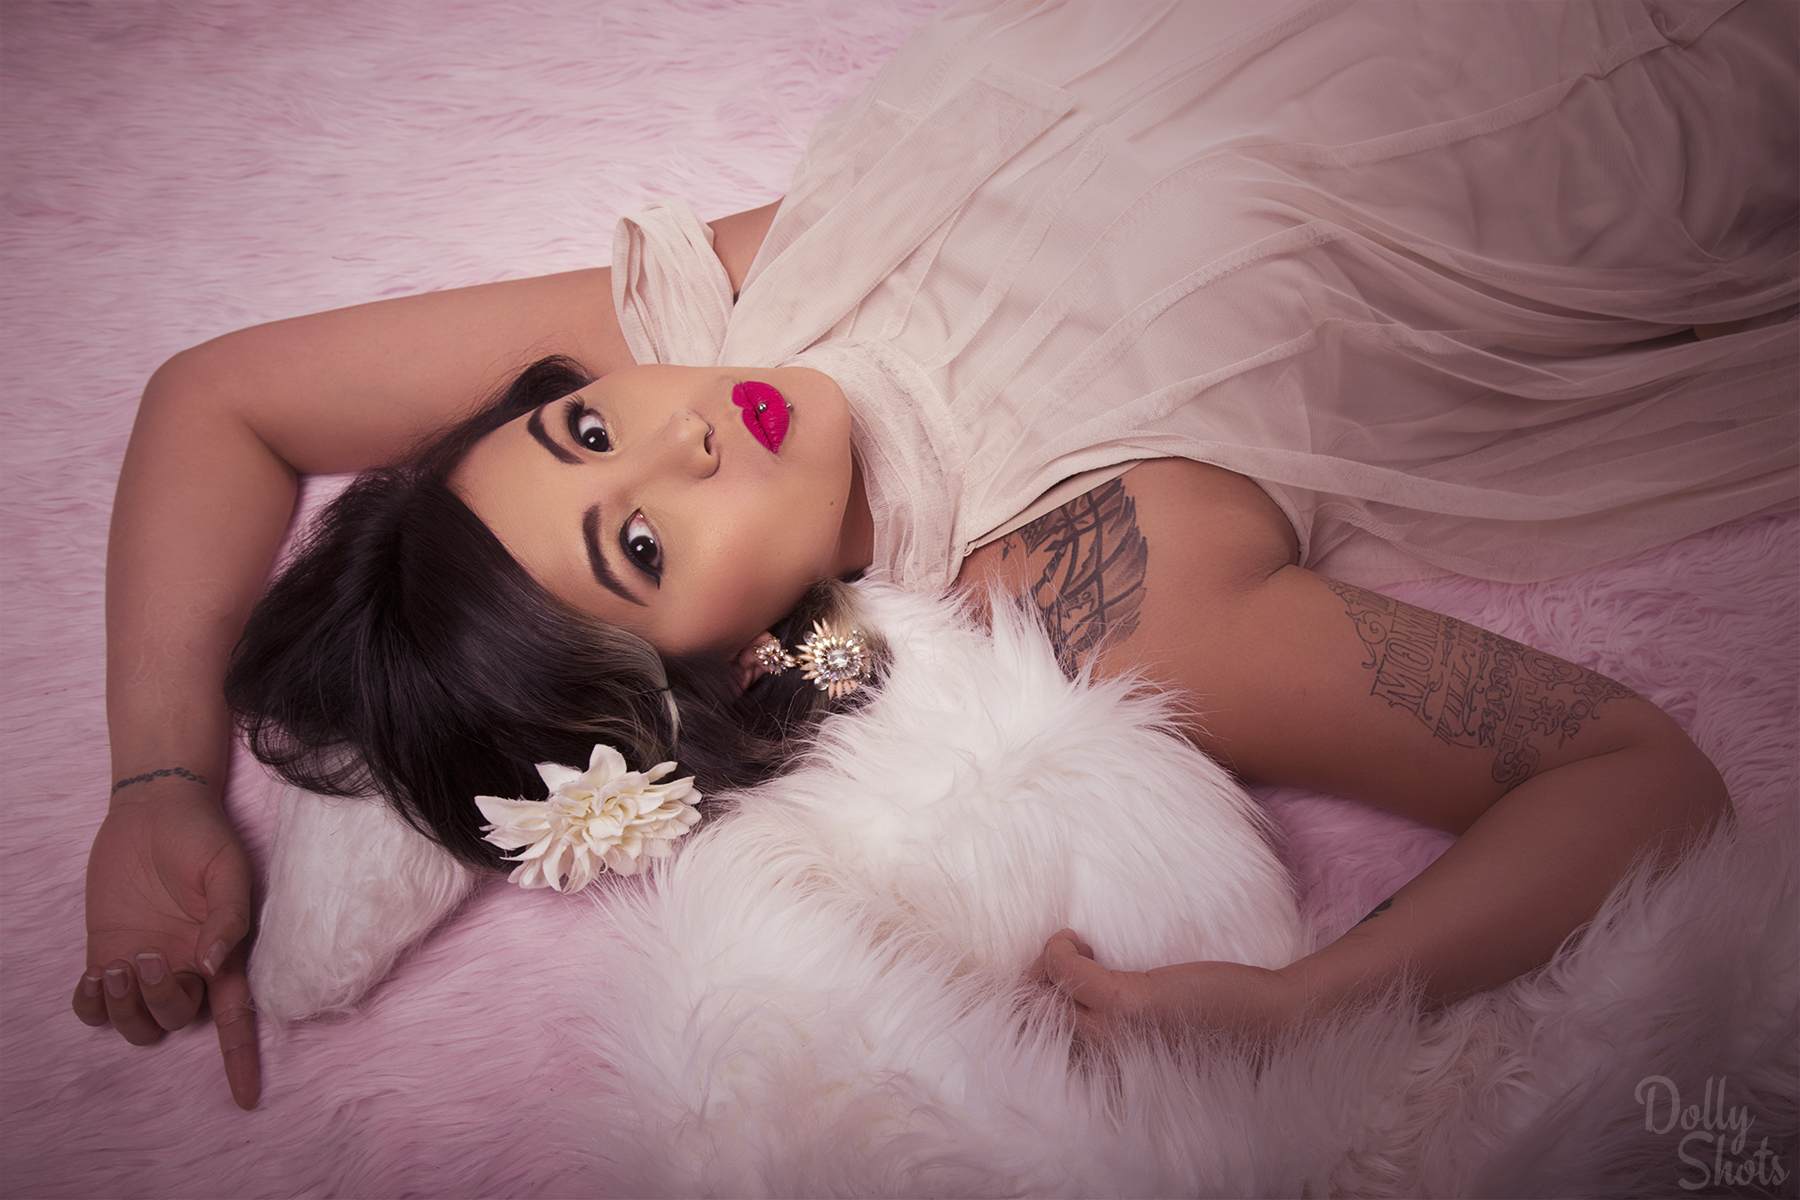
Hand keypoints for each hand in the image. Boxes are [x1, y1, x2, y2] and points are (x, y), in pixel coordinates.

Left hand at [72, 783, 259, 1108]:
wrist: (156, 806)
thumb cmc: (203, 835)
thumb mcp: (228, 869)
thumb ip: (226, 917)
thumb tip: (211, 967)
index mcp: (224, 955)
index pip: (236, 1018)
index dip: (240, 1058)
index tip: (245, 1096)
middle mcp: (186, 967)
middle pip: (177, 1019)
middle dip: (159, 1002)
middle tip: (146, 957)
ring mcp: (146, 962)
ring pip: (136, 1022)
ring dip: (125, 1007)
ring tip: (118, 965)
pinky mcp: (107, 950)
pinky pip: (94, 1005)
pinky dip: (92, 1004)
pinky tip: (94, 978)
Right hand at [1030, 928, 1303, 1046]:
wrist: (1272, 1019)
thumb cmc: (1221, 1025)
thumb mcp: (1162, 1037)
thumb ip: (1126, 1029)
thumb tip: (1094, 1003)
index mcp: (1113, 1072)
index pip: (1047, 1054)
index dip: (1034, 1016)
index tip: (1049, 990)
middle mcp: (1106, 1060)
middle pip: (1033, 1024)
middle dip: (1030, 987)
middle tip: (1056, 963)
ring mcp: (1112, 1032)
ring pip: (1041, 997)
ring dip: (1044, 966)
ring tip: (1072, 950)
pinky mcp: (1126, 1002)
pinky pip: (1065, 969)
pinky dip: (1061, 948)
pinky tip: (1078, 939)